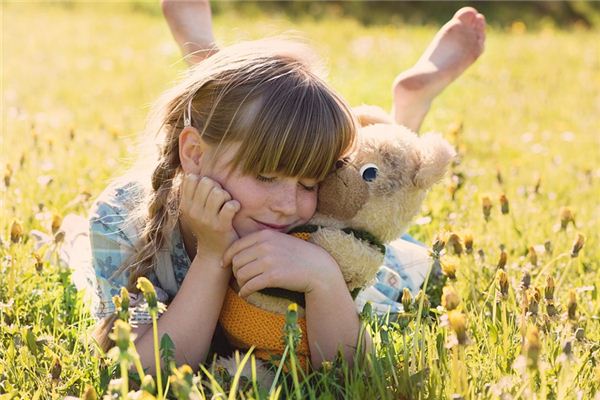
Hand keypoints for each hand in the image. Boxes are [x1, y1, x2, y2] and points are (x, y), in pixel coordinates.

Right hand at [180, 174, 239, 257]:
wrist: (213, 253)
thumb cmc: (207, 226)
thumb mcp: (194, 210)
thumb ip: (193, 192)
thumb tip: (193, 171)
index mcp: (185, 205)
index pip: (191, 179)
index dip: (203, 180)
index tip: (208, 192)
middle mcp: (193, 212)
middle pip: (207, 182)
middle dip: (217, 187)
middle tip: (221, 199)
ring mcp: (206, 220)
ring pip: (218, 192)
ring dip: (226, 196)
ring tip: (226, 204)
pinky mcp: (221, 227)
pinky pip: (230, 206)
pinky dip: (235, 205)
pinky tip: (234, 210)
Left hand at [222, 229, 340, 297]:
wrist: (318, 268)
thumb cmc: (298, 255)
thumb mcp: (279, 241)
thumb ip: (261, 242)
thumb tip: (238, 252)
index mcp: (265, 235)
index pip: (236, 246)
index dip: (227, 257)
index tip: (224, 264)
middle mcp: (265, 246)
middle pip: (236, 261)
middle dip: (235, 271)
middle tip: (240, 278)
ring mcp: (269, 261)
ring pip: (241, 274)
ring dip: (240, 283)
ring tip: (245, 286)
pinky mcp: (273, 276)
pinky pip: (250, 285)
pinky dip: (245, 292)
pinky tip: (246, 294)